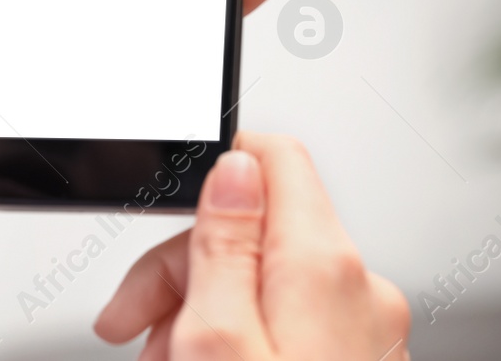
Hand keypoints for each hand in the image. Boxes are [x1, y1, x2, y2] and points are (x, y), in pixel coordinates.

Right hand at [95, 133, 410, 360]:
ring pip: (269, 288)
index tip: (158, 223)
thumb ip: (224, 248)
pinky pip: (293, 328)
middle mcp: (362, 292)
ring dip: (203, 315)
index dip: (207, 176)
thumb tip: (235, 168)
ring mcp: (368, 336)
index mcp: (325, 268)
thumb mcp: (217, 347)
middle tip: (132, 328)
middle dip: (183, 272)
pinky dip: (242, 343)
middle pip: (259, 232)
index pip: (273, 159)